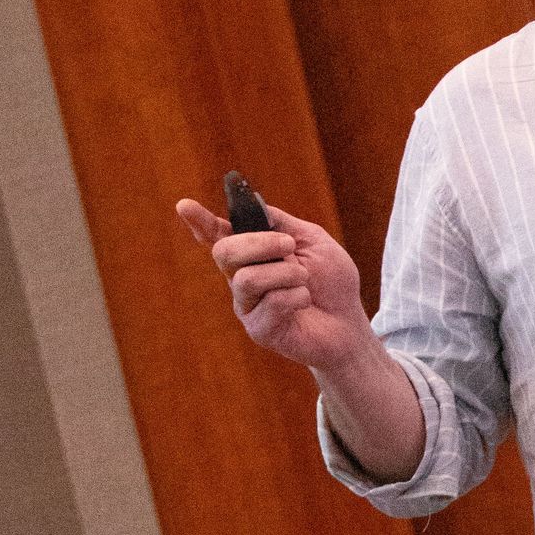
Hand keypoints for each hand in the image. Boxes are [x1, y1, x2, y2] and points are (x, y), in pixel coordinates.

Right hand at [175, 193, 370, 373]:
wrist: (349, 322)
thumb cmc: (331, 282)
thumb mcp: (313, 241)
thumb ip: (282, 223)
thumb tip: (255, 204)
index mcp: (252, 254)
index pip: (218, 235)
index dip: (200, 222)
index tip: (184, 205)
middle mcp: (241, 278)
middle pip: (224, 252)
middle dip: (259, 243)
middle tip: (289, 246)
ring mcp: (247, 305)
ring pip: (247, 279)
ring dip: (285, 273)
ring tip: (305, 280)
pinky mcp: (259, 330)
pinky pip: (271, 304)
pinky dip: (297, 296)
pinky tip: (306, 302)